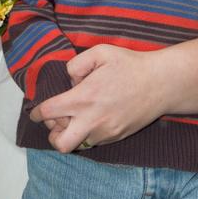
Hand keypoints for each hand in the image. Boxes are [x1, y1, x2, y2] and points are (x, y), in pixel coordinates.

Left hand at [31, 45, 167, 152]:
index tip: (36, 112)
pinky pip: (93, 143)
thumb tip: (70, 81)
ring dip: (70, 135)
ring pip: (77, 146)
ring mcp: (105, 132)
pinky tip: (92, 119)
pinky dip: (87, 135)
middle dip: (52, 133)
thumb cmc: (130, 65)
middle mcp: (91, 120)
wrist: (161, 84)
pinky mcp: (116, 138)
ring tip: (74, 120)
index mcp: (83, 98)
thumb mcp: (100, 52)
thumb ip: (76, 64)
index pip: (49, 112)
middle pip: (59, 143)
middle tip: (57, 119)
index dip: (37, 113)